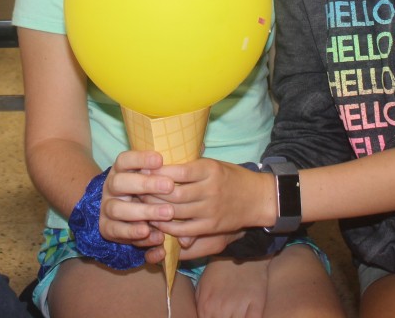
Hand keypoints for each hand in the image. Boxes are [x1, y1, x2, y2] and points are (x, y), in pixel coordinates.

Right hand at [99, 150, 174, 246]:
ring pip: (117, 209)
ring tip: (168, 213)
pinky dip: (137, 234)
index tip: (160, 160)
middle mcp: (110, 188)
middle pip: (119, 182)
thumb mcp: (149, 180)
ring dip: (144, 211)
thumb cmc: (144, 193)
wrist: (124, 217)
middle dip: (145, 184)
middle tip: (170, 186)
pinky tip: (158, 236)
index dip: (140, 159)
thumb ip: (158, 177)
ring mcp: (106, 208)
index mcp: (120, 171)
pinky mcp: (106, 228)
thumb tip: (174, 175)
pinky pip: (118, 232)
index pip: (124, 160)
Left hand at [151, 159, 270, 239]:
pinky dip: (166, 227)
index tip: (142, 169)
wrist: (257, 198)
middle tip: (136, 189)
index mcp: (209, 169)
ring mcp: (210, 210)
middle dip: (151, 192)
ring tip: (141, 205)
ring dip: (155, 210)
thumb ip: (190, 167)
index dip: (157, 171)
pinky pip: (183, 229)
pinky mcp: (210, 227)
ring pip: (175, 212)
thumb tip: (158, 166)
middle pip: (173, 193)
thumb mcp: (213, 164)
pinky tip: (155, 222)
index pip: (178, 170)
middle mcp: (210, 189)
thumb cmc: (231, 177)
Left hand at [195, 257, 270, 317]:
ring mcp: (239, 308)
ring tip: (237, 313)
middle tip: (228, 313)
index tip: (216, 316)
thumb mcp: (201, 286)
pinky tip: (247, 314)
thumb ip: (200, 306)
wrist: (241, 253)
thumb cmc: (219, 271)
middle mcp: (221, 310)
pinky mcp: (257, 306)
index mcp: (206, 307)